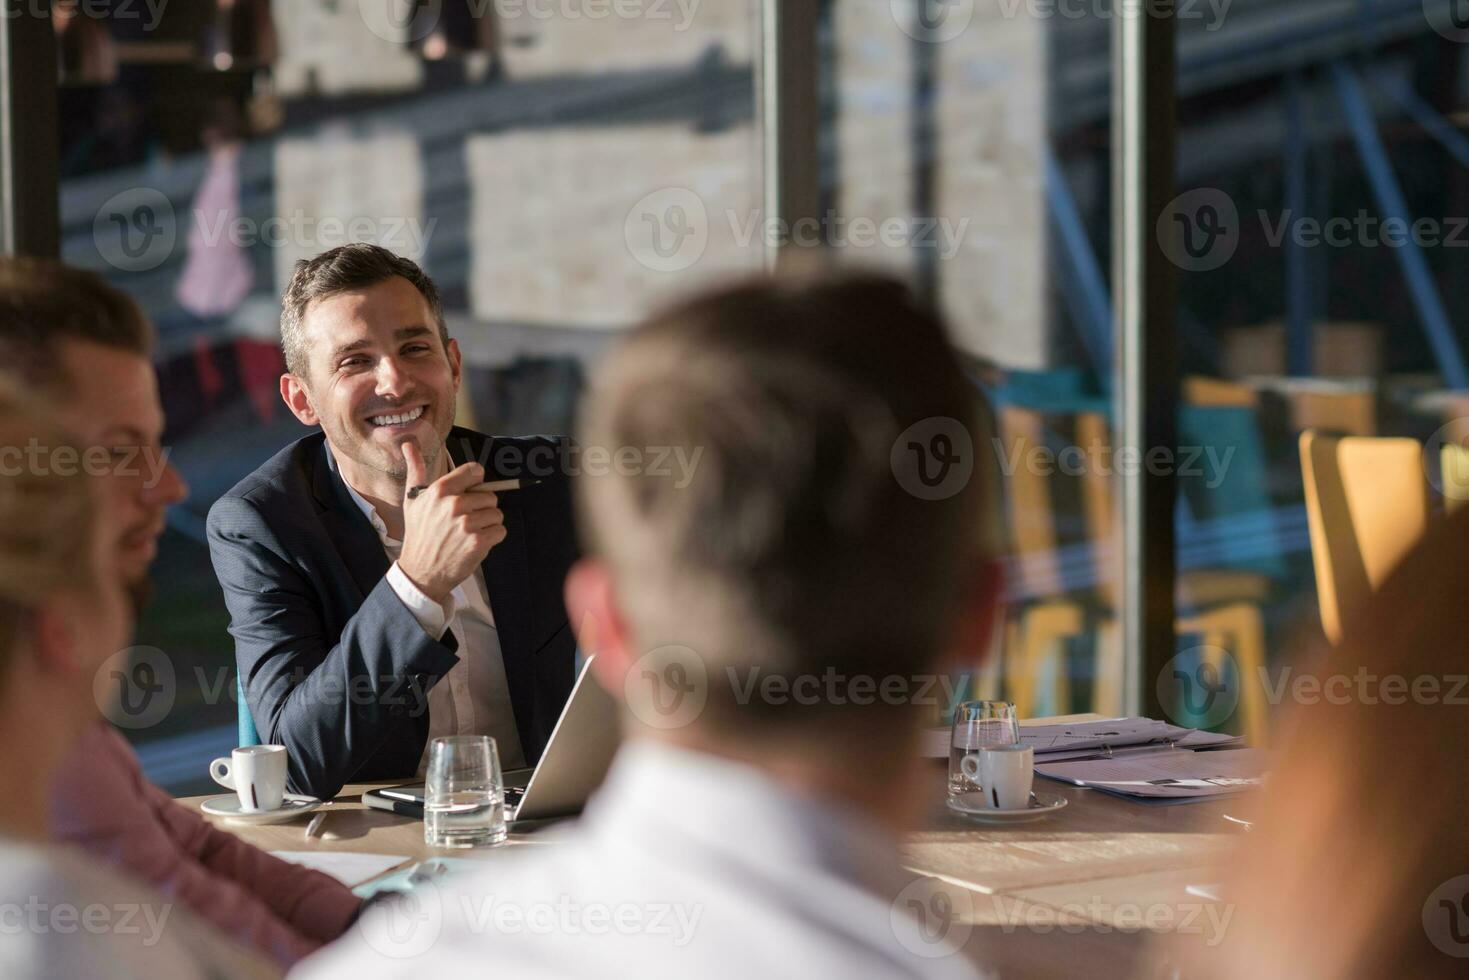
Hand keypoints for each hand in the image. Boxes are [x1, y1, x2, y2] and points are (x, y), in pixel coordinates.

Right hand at [396, 441, 505, 601]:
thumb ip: (416, 470)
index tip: (471, 492)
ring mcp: (466, 524)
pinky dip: (493, 538)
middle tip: (465, 522)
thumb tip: (409, 444)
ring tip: (469, 533)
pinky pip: (500, 531)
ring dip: (488, 524)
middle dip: (482, 509)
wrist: (421, 571)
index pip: (475, 471)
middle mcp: (454, 504)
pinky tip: (475, 543)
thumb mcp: (413, 500)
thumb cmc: (419, 534)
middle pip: (490, 496)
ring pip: (497, 514)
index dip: (477, 482)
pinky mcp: (478, 542)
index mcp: (440, 490)